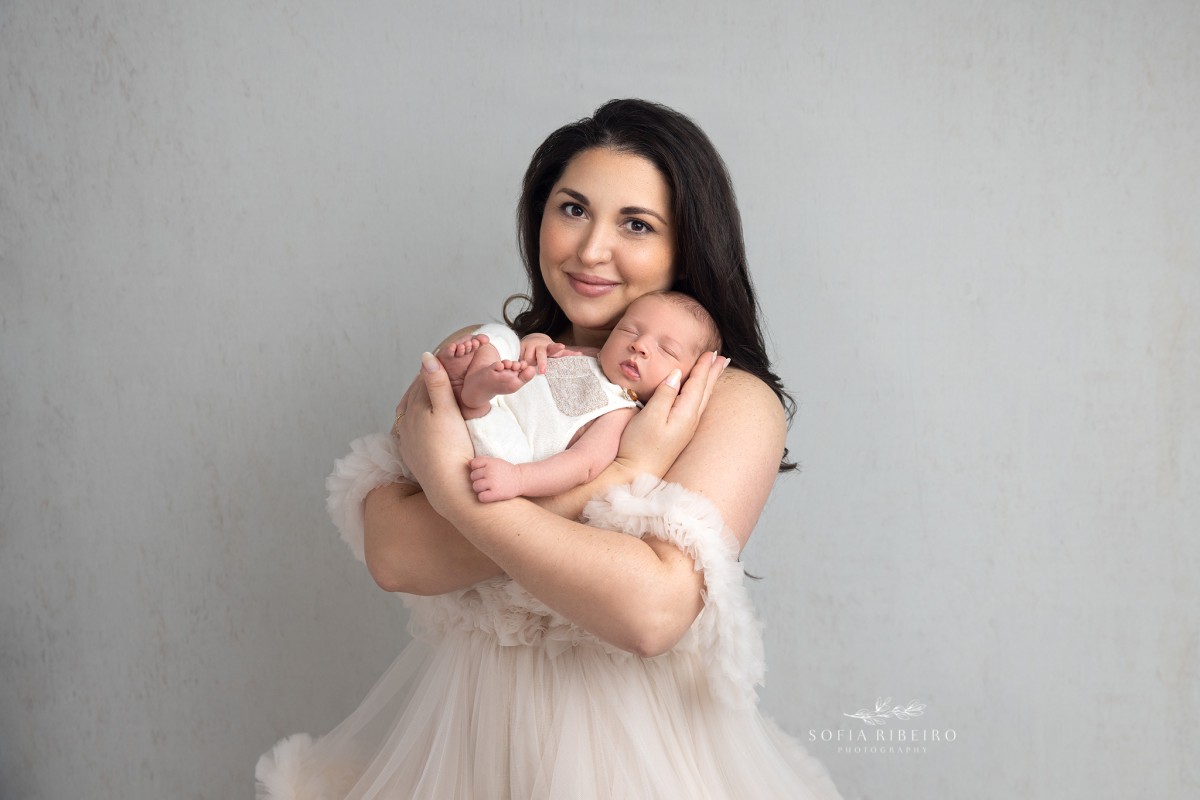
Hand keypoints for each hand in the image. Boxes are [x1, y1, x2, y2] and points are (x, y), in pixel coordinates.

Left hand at [391, 353, 476, 513]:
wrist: (449, 485)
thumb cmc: (452, 446)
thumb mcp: (448, 409)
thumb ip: (437, 383)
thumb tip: (426, 356)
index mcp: (413, 408)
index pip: (422, 381)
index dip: (434, 369)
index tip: (445, 360)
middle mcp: (405, 423)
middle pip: (413, 396)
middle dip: (424, 384)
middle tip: (438, 374)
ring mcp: (406, 441)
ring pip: (408, 415)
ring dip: (418, 403)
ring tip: (429, 396)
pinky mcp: (411, 456)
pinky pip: (410, 432)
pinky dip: (416, 422)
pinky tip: (424, 424)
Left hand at [468, 456, 521, 502]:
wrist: (520, 479)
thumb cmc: (505, 471)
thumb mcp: (495, 462)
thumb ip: (481, 461)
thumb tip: (467, 463)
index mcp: (490, 462)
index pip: (474, 464)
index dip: (476, 469)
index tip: (483, 472)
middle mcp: (490, 471)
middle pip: (473, 476)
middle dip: (478, 479)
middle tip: (487, 481)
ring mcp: (493, 483)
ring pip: (475, 487)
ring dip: (480, 489)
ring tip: (487, 488)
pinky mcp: (495, 493)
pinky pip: (481, 497)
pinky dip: (483, 497)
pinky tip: (489, 495)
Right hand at [519, 333, 574, 373]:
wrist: (532, 339)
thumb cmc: (546, 349)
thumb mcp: (555, 352)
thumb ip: (566, 353)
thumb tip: (581, 354)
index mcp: (550, 347)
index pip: (554, 348)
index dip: (557, 347)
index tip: (562, 346)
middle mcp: (540, 345)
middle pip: (541, 355)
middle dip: (542, 363)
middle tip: (543, 372)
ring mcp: (530, 345)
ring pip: (530, 360)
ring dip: (530, 364)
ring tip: (532, 364)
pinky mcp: (521, 345)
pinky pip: (521, 358)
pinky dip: (522, 362)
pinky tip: (523, 362)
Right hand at [614, 351, 729, 477]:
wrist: (636, 474)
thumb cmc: (639, 446)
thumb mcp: (649, 416)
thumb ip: (665, 394)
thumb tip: (677, 375)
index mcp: (685, 414)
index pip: (697, 384)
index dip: (703, 367)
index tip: (710, 352)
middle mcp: (690, 421)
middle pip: (705, 391)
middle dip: (713, 373)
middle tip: (723, 358)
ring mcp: (686, 429)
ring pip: (702, 400)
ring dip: (710, 383)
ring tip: (717, 371)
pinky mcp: (679, 434)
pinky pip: (695, 407)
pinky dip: (701, 395)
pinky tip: (699, 395)